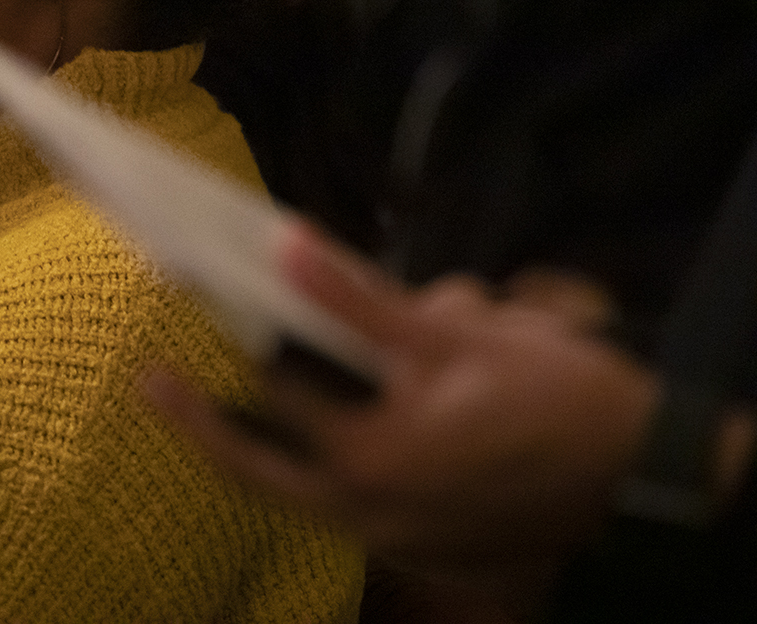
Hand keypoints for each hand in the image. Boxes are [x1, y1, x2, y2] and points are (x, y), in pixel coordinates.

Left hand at [143, 223, 658, 608]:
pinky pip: (338, 506)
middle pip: (252, 470)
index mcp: (369, 457)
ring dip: (253, 453)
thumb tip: (285, 247)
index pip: (272, 391)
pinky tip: (299, 435)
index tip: (184, 296)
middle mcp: (366, 511)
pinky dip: (310, 472)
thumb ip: (358, 300)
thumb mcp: (455, 336)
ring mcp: (391, 537)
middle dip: (197, 424)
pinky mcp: (417, 544)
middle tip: (148, 382)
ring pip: (292, 496)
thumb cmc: (554, 396)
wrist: (644, 469)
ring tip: (200, 409)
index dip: (229, 334)